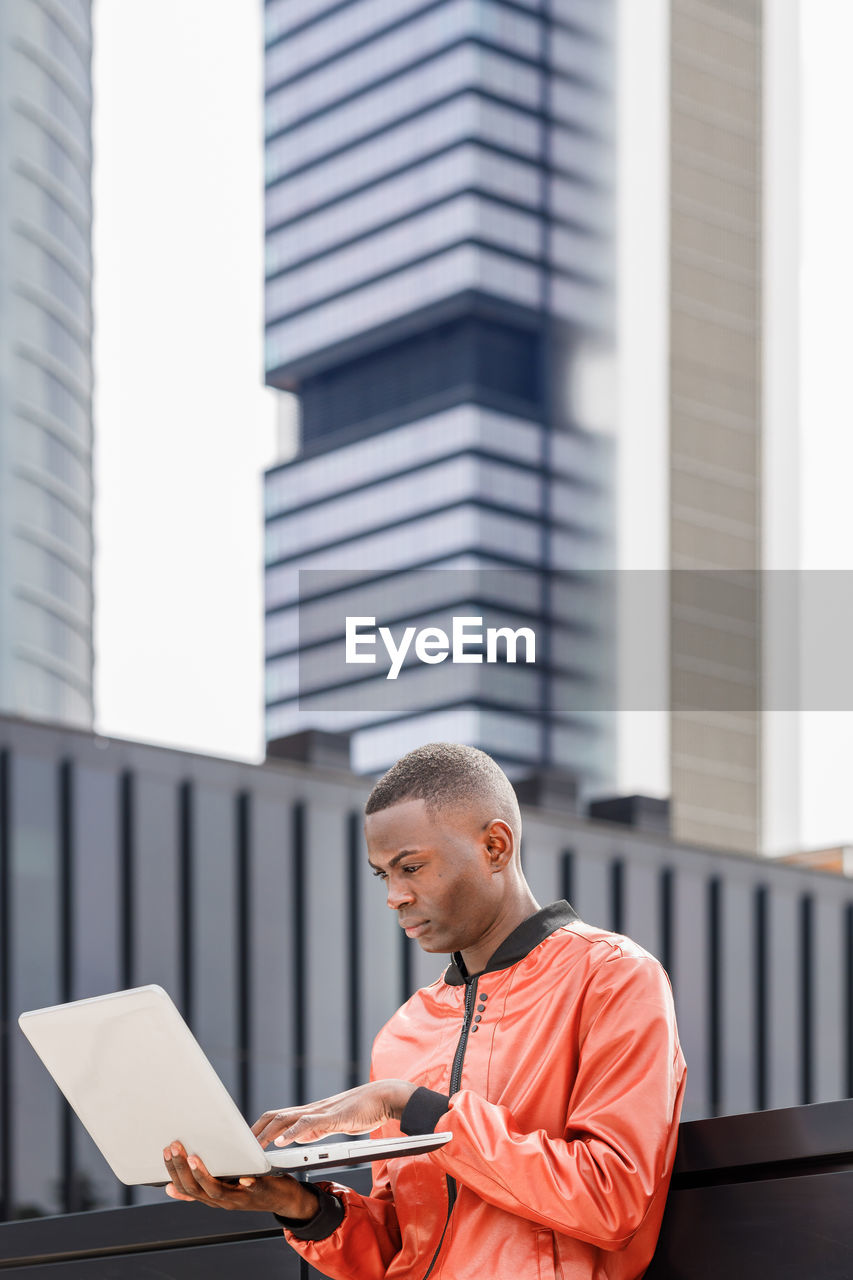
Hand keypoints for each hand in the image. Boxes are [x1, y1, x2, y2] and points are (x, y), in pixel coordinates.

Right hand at [163, 1141, 318, 1218]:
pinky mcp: (261, 1192)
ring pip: (216, 1191)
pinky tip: (243, 1177)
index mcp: (213, 1197)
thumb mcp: (222, 1187)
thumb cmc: (251, 1186)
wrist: (284, 1199)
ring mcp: (241, 1198)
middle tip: (174, 1147)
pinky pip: (253, 1190)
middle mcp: (223, 1201)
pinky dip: (247, 1184)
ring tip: (193, 1158)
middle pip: (196, 1188)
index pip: (186, 1187)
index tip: (165, 1153)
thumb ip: (200, 1186)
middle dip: (182, 1168)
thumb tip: (171, 1188)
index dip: (174, 1172)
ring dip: (203, 1175)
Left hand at [252, 1079, 416, 1147]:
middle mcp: (311, 1110)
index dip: (259, 1128)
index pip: (277, 1117)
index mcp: (310, 1114)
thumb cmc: (361, 1111)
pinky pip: (309, 1123)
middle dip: (255, 1132)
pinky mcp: (333, 1117)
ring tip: (253, 1147)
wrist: (383, 1097)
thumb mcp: (332, 1124)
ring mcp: (321, 1112)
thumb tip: (294, 1138)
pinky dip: (292, 1133)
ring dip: (267, 1133)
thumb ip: (313, 1130)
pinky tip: (282, 1142)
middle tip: (239, 1148)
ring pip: (287, 1118)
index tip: (244, 1143)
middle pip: (274, 1116)